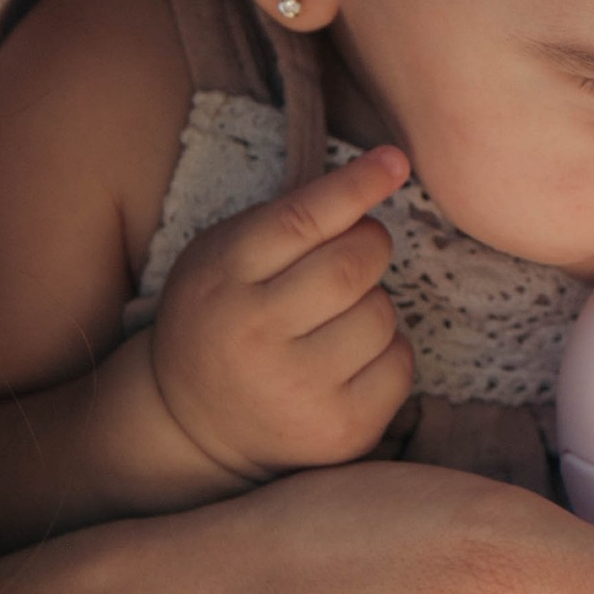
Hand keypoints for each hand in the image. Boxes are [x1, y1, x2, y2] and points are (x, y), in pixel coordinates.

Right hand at [148, 149, 415, 476]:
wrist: (193, 425)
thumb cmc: (223, 317)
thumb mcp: (224, 258)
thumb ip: (287, 218)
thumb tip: (386, 169)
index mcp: (223, 281)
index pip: (301, 221)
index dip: (355, 186)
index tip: (395, 162)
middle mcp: (256, 337)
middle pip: (352, 265)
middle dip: (369, 246)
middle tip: (356, 251)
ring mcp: (299, 390)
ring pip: (382, 314)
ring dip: (374, 303)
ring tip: (334, 319)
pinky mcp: (341, 431)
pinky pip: (400, 364)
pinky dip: (388, 350)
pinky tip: (348, 360)